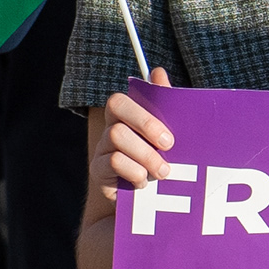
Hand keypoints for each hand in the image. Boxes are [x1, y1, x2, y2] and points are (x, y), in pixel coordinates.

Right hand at [100, 71, 177, 190]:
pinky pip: (113, 163)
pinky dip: (135, 174)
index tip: (169, 136)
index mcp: (125, 117)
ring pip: (116, 138)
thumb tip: (158, 71)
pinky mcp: (99, 171)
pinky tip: (144, 182)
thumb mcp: (168, 133)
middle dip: (146, 129)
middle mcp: (109, 129)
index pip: (120, 101)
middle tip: (169, 147)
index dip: (143, 116)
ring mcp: (101, 150)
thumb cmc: (160, 157)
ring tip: (163, 172)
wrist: (150, 197)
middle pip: (117, 118)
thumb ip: (164, 104)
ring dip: (146, 156)